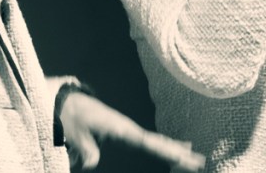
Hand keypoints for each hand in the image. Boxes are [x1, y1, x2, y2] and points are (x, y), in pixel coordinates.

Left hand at [59, 92, 204, 171]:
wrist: (67, 102)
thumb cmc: (72, 116)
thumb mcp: (75, 134)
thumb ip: (85, 149)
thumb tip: (91, 164)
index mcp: (119, 128)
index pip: (147, 142)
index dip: (165, 150)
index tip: (182, 155)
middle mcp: (128, 128)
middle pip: (157, 142)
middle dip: (177, 151)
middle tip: (199, 161)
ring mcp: (127, 129)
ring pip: (155, 141)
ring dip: (174, 149)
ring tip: (193, 157)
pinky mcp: (124, 131)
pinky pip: (148, 140)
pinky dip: (162, 145)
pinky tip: (175, 148)